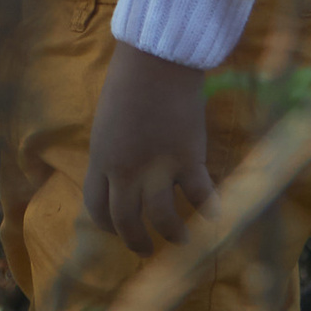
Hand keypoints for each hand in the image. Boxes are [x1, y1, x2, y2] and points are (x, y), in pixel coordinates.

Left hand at [82, 41, 217, 255]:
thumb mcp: (107, 121)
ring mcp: (157, 166)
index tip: (115, 229)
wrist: (156, 60)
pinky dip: (209, 210)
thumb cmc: (128, 82)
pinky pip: (200, 195)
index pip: (96, 205)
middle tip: (145, 249)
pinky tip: (214, 217)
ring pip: (162, 217)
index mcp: (101, 158)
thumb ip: (112, 151)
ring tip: (181, 239)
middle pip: (125, 220)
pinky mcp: (188, 158)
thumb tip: (120, 175)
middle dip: (135, 241)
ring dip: (172, 233)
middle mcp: (126, 170)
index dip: (106, 223)